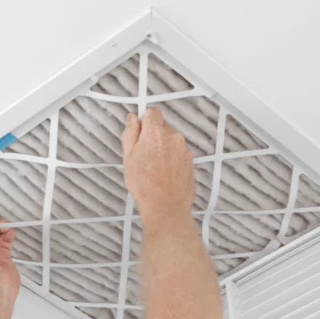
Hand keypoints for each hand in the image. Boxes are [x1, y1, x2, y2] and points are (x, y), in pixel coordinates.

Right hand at [122, 108, 194, 223]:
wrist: (166, 206)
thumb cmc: (144, 184)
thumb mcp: (128, 157)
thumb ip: (130, 133)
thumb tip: (132, 118)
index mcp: (156, 133)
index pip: (152, 112)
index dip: (144, 120)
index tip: (139, 131)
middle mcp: (173, 136)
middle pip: (162, 126)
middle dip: (153, 136)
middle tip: (144, 154)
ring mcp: (184, 148)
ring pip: (171, 140)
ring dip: (163, 147)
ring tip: (154, 166)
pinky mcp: (191, 160)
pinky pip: (179, 152)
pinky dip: (172, 157)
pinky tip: (164, 172)